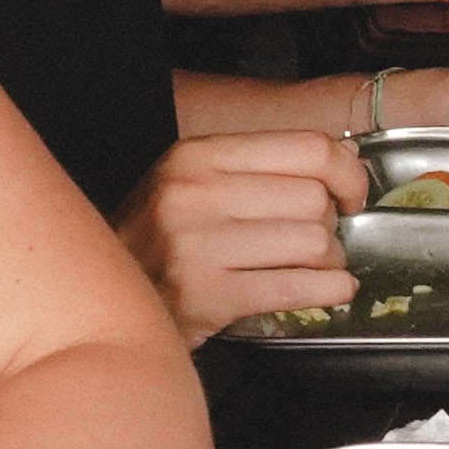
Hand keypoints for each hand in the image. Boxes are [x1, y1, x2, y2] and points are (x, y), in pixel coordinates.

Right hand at [114, 127, 372, 331]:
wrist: (96, 299)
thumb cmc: (157, 242)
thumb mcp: (192, 184)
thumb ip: (258, 169)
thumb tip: (342, 164)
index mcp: (198, 156)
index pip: (307, 149)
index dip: (347, 173)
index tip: (352, 193)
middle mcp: (195, 193)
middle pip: (315, 199)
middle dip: (331, 225)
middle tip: (319, 239)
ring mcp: (198, 245)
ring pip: (313, 243)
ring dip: (328, 261)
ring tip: (312, 266)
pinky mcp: (207, 296)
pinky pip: (297, 287)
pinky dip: (329, 290)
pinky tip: (332, 289)